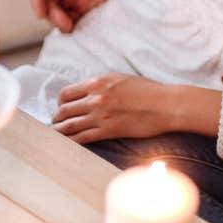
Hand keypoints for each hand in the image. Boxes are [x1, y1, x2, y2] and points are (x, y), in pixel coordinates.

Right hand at [29, 0, 148, 32]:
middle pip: (46, 1)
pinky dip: (70, 24)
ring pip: (57, 11)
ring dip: (60, 21)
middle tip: (65, 24)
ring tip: (70, 28)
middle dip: (52, 14)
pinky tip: (76, 28)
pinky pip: (70, 17)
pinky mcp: (84, 5)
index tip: (41, 14)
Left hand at [52, 73, 173, 143]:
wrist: (165, 105)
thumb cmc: (148, 91)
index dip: (61, 102)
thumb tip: (89, 92)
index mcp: (99, 82)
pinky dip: (71, 142)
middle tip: (58, 123)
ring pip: (68, 126)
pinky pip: (81, 138)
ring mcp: (100, 115)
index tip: (63, 107)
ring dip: (60, 131)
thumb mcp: (122, 78)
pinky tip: (68, 144)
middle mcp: (96, 97)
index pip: (66, 93)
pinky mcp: (107, 131)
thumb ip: (102, 84)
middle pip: (63, 110)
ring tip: (59, 135)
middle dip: (57, 118)